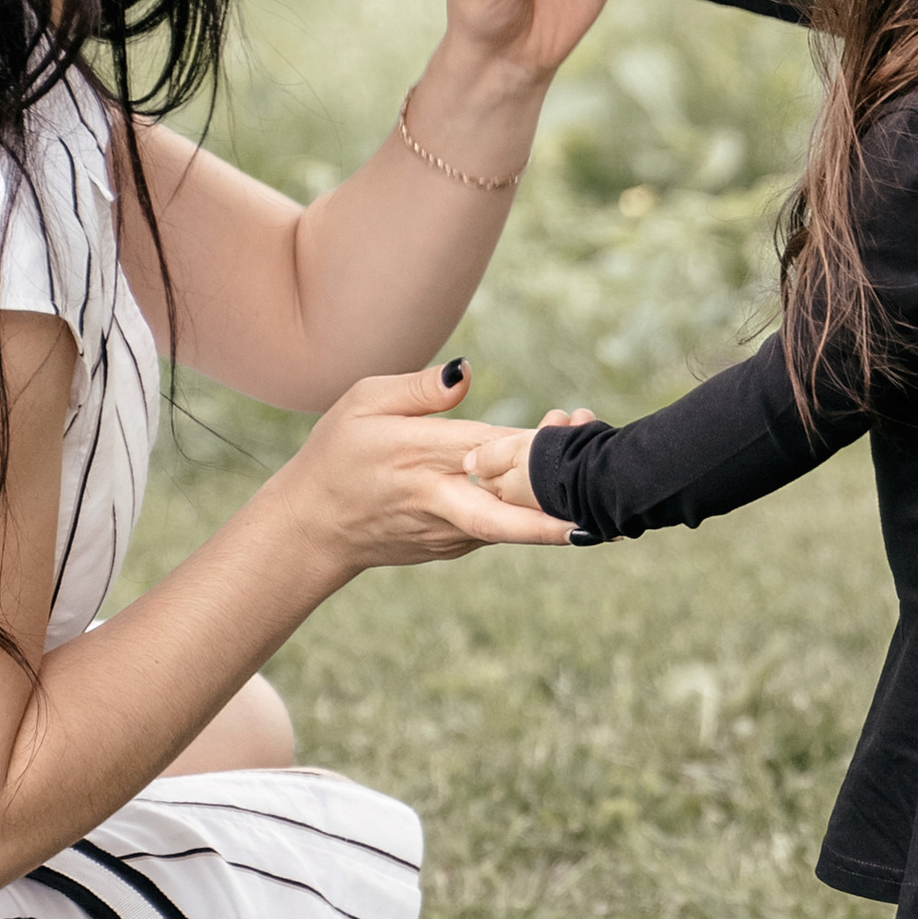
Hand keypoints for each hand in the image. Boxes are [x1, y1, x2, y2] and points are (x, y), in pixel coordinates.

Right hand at [286, 361, 573, 570]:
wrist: (313, 527)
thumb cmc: (338, 454)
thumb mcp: (364, 401)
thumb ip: (418, 388)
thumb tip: (466, 371)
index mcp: (418, 456)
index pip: (486, 451)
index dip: (532, 443)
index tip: (572, 425)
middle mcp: (438, 500)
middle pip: (508, 513)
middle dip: (559, 504)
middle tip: (604, 481)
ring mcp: (448, 532)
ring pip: (513, 520)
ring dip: (553, 498)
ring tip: (589, 455)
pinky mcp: (454, 547)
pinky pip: (502, 526)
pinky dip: (530, 506)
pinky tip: (552, 477)